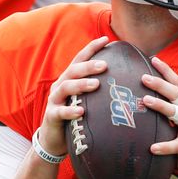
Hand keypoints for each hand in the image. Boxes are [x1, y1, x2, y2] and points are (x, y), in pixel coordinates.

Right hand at [37, 36, 109, 156]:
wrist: (54, 138)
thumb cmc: (75, 117)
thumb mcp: (85, 100)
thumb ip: (97, 90)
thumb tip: (125, 83)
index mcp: (69, 79)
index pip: (79, 59)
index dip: (91, 49)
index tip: (106, 40)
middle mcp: (60, 85)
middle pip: (73, 70)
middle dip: (88, 66)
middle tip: (104, 65)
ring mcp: (54, 100)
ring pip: (66, 87)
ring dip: (81, 84)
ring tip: (96, 84)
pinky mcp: (52, 115)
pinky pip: (60, 112)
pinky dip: (70, 111)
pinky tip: (81, 111)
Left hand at [141, 56, 177, 178]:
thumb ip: (170, 110)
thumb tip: (146, 98)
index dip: (167, 71)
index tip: (153, 59)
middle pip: (177, 94)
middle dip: (160, 84)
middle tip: (143, 78)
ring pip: (177, 114)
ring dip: (161, 106)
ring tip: (146, 101)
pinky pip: (176, 145)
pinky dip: (164, 146)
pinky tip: (152, 148)